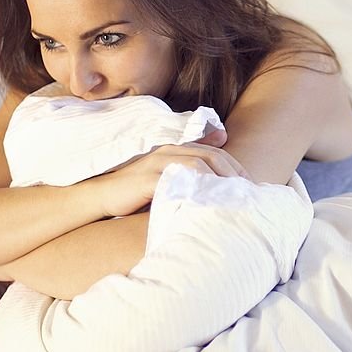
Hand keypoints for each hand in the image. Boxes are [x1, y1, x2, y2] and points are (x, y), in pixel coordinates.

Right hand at [91, 139, 248, 217]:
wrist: (101, 196)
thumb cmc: (136, 190)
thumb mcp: (166, 178)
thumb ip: (189, 170)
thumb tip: (218, 162)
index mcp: (176, 149)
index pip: (216, 153)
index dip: (235, 168)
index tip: (250, 187)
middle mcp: (170, 150)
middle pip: (212, 156)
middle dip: (233, 174)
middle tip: (249, 195)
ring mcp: (159, 162)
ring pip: (199, 164)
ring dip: (220, 180)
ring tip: (234, 199)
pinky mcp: (148, 177)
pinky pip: (179, 178)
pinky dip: (197, 188)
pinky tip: (208, 202)